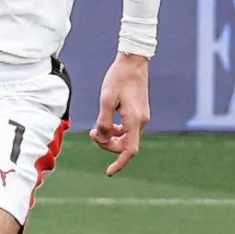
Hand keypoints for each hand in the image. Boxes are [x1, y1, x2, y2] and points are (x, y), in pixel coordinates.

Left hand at [90, 53, 149, 176]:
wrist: (133, 61)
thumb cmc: (118, 78)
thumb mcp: (106, 100)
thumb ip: (103, 122)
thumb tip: (101, 137)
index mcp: (134, 120)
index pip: (129, 150)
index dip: (119, 163)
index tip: (108, 172)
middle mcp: (141, 121)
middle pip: (126, 145)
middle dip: (108, 144)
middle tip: (93, 133)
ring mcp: (142, 117)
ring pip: (127, 137)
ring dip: (111, 137)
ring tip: (97, 127)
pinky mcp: (139, 112)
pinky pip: (128, 129)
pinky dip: (117, 130)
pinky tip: (107, 122)